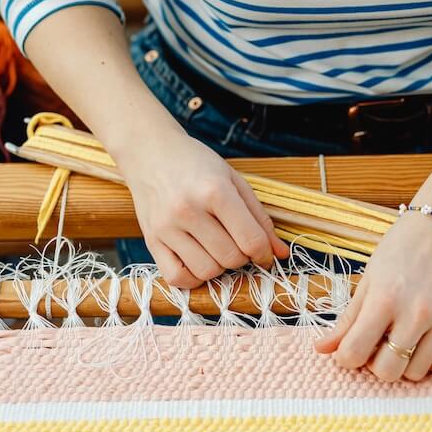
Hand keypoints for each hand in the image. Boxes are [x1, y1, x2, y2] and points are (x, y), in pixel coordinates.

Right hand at [117, 131, 289, 287]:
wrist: (150, 152)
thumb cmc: (197, 165)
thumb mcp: (234, 181)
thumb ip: (260, 218)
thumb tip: (280, 253)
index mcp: (215, 191)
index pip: (251, 240)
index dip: (264, 253)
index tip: (264, 254)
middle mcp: (188, 210)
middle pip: (231, 258)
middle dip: (242, 257)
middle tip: (237, 244)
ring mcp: (167, 227)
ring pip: (207, 271)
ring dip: (219, 268)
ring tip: (217, 249)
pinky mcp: (151, 240)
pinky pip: (177, 278)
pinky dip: (193, 278)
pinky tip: (198, 261)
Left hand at [315, 212, 431, 380]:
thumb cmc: (400, 249)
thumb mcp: (368, 279)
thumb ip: (347, 318)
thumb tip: (320, 349)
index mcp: (384, 299)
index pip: (354, 352)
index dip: (346, 357)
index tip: (350, 348)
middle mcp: (415, 313)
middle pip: (388, 371)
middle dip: (376, 364)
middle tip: (378, 344)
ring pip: (417, 373)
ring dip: (404, 364)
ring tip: (401, 341)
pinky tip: (424, 344)